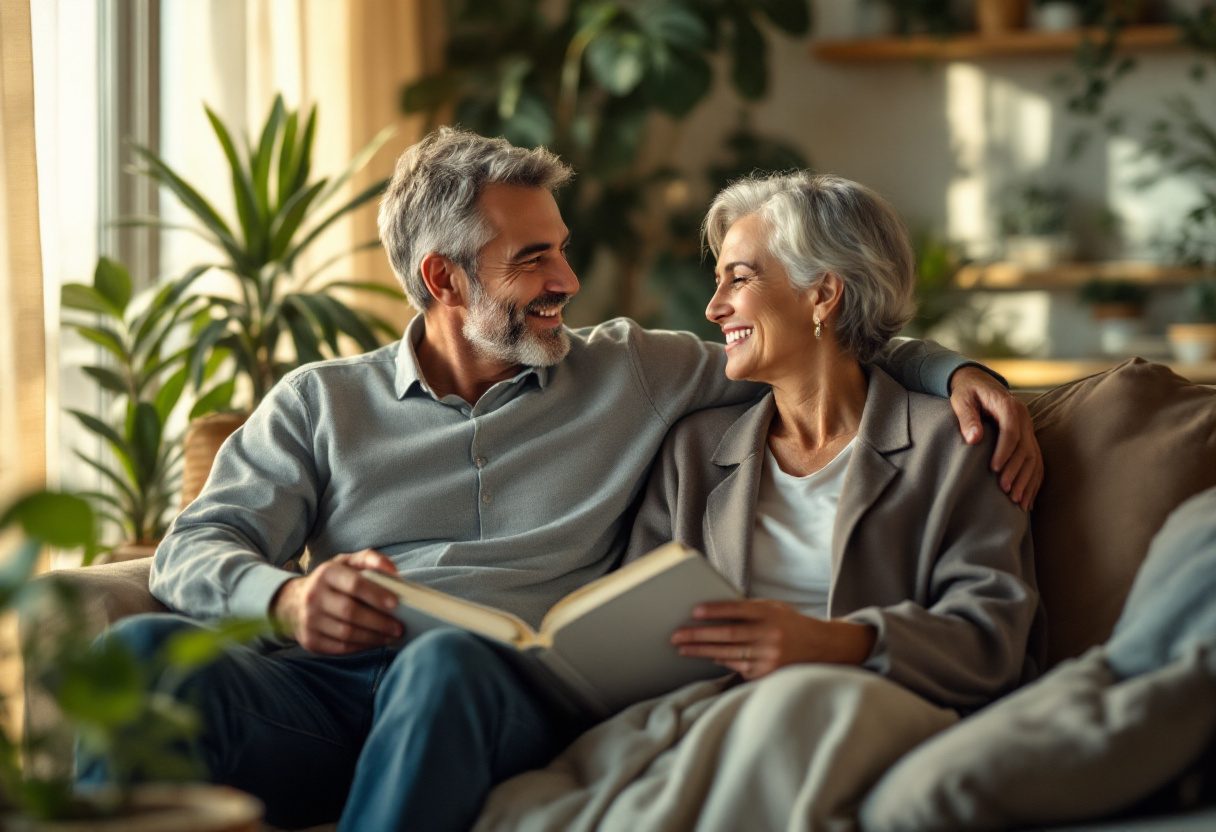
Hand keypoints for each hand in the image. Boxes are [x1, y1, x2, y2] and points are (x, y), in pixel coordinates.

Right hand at [271, 550, 403, 654]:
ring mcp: (310, 620)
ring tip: (391, 636)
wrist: (293, 602)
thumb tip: (393, 571)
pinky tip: (375, 642)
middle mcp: (314, 596)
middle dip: (379, 622)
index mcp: (326, 573)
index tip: (396, 603)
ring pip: (346, 633)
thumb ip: (370, 559)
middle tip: (399, 627)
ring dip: (373, 637)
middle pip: (351, 612)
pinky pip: (340, 648)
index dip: (376, 594)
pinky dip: (361, 647)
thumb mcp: (346, 562)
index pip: (354, 584)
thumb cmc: (331, 581)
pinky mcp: (310, 640)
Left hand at [670, 599, 875, 680]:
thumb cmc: (791, 623)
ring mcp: (769, 657)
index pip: (737, 610)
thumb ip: (750, 610)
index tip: (694, 612)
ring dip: (702, 651)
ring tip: (683, 648)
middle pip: (728, 635)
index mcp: (770, 614)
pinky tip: (707, 657)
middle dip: (699, 636)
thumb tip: (715, 613)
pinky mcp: (768, 673)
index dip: (715, 611)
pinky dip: (721, 661)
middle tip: (676, 635)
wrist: (823, 647)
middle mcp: (770, 635)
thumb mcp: (775, 608)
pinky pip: (738, 667)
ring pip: (728, 654)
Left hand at [949, 366, 1042, 510]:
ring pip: (1034, 456)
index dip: (1004, 452)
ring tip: (1017, 501)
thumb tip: (974, 439)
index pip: (1011, 431)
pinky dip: (1033, 479)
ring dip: (1027, 479)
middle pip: (1025, 447)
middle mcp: (1024, 416)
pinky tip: (1028, 498)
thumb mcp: (961, 400)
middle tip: (1004, 490)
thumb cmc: (967, 392)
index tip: (993, 470)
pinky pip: (1036, 460)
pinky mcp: (1029, 436)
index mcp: (1008, 405)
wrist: (979, 382)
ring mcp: (1029, 427)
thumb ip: (967, 418)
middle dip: (1016, 470)